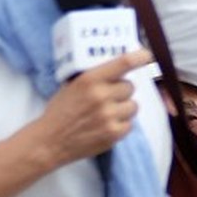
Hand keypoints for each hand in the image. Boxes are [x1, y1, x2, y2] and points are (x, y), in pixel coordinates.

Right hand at [32, 50, 150, 167]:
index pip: (123, 63)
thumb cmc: (60, 112)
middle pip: (130, 87)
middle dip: (121, 91)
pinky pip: (130, 124)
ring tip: (107, 112)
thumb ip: (93, 77)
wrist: (49, 141)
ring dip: (124, 108)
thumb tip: (117, 69)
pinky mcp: (114, 134)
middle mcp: (102, 96)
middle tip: (108, 97)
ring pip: (134, 106)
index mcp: (90, 80)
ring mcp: (109, 116)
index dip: (139, 58)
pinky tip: (106, 125)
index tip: (146, 55)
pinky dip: (122, 124)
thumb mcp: (71, 86)